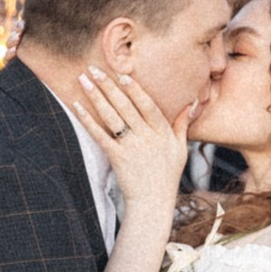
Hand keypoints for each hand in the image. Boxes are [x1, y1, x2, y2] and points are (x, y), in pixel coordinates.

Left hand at [71, 69, 189, 214]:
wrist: (153, 203)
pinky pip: (100, 135)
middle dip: (109, 86)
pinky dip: (88, 120)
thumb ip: (183, 125)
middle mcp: (147, 138)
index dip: (135, 89)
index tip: (122, 74)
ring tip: (83, 80)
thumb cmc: (167, 176)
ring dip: (96, 97)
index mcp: (163, 133)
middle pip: (126, 106)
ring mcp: (132, 148)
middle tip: (94, 68)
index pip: (148, 105)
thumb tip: (193, 103)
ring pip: (112, 117)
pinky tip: (77, 106)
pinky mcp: (118, 158)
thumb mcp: (181, 149)